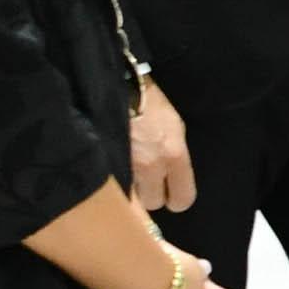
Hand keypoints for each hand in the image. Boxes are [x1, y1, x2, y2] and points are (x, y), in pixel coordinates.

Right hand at [127, 78, 194, 214]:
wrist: (117, 85)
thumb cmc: (150, 103)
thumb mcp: (175, 127)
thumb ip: (176, 157)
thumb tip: (173, 178)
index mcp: (174, 155)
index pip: (182, 198)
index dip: (177, 199)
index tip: (172, 194)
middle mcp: (151, 165)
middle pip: (153, 203)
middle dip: (151, 194)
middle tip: (148, 181)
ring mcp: (126, 166)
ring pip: (132, 197)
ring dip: (132, 188)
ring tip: (130, 171)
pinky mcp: (105, 164)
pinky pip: (114, 185)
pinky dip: (115, 181)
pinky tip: (115, 168)